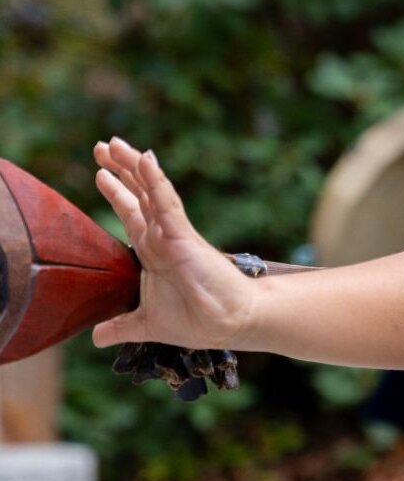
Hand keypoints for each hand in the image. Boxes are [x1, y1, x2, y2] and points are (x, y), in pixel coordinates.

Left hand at [92, 138, 255, 350]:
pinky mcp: (184, 237)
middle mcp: (163, 238)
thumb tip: (96, 336)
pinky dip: (154, 182)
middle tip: (102, 146)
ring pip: (151, 192)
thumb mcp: (147, 324)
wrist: (230, 323)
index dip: (117, 193)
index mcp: (154, 252)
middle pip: (139, 194)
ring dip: (133, 166)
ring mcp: (174, 234)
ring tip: (114, 144)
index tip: (100, 173)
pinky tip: (144, 160)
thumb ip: (122, 325)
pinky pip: (166, 205)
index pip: (132, 214)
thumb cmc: (197, 320)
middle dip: (120, 170)